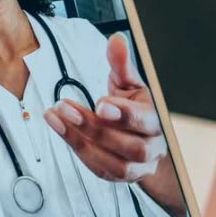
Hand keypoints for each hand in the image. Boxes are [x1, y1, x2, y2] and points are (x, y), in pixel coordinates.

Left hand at [44, 33, 185, 216]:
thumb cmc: (136, 106)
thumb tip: (116, 40)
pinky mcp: (122, 176)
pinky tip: (62, 130)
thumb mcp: (129, 82)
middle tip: (66, 107)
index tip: (100, 103)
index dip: (123, 114)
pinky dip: (78, 151)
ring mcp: (139, 166)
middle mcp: (153, 146)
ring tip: (58, 118)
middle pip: (130, 147)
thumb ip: (121, 63)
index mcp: (157, 120)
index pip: (145, 121)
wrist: (143, 136)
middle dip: (95, 128)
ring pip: (114, 165)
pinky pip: (101, 171)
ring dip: (81, 141)